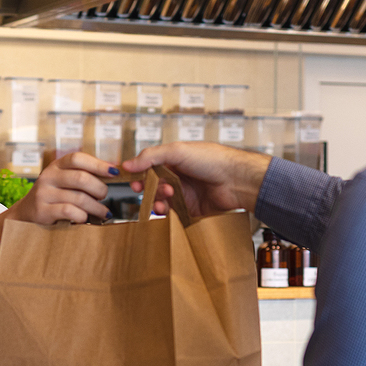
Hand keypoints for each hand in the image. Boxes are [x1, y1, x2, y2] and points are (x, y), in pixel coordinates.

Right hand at [0, 151, 119, 257]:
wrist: (25, 213)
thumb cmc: (53, 196)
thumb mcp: (63, 180)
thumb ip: (83, 175)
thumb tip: (113, 170)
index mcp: (57, 166)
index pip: (77, 159)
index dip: (98, 164)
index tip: (114, 171)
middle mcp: (49, 176)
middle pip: (81, 178)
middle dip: (99, 189)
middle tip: (105, 196)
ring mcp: (44, 193)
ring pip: (78, 198)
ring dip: (96, 207)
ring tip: (103, 212)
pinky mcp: (42, 210)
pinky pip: (69, 211)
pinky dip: (82, 216)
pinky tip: (86, 218)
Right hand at [121, 142, 270, 218]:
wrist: (237, 180)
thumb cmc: (213, 160)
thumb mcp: (178, 151)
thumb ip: (151, 157)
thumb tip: (128, 164)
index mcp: (176, 160)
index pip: (150, 167)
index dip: (140, 174)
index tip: (133, 181)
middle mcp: (180, 177)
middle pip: (154, 186)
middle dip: (148, 189)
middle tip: (146, 190)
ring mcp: (186, 194)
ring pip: (162, 201)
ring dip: (158, 201)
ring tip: (165, 198)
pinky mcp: (192, 210)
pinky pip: (174, 214)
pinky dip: (167, 214)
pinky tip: (167, 211)